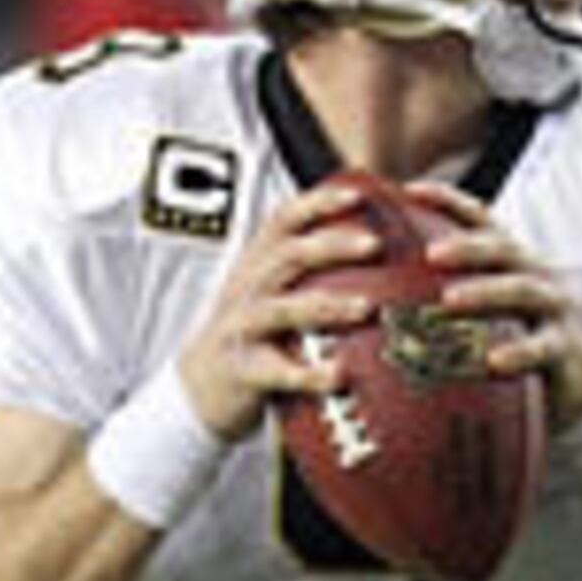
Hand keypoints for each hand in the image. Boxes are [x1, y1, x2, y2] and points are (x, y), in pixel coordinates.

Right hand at [177, 180, 389, 439]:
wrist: (200, 386)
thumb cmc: (256, 332)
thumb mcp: (273, 291)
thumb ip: (310, 269)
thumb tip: (381, 243)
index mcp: (257, 264)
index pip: (284, 221)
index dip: (319, 203)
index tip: (359, 194)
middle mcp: (247, 289)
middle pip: (287, 256)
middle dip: (331, 245)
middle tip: (376, 244)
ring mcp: (241, 328)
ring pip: (283, 310)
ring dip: (327, 306)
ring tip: (367, 307)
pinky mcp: (241, 370)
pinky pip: (276, 371)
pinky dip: (308, 374)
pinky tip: (340, 375)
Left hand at [402, 179, 581, 429]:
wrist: (580, 378)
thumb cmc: (516, 335)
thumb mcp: (488, 306)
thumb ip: (448, 291)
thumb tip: (376, 287)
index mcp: (510, 258)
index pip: (480, 219)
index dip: (448, 200)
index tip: (409, 190)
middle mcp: (534, 273)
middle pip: (501, 250)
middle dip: (466, 248)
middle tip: (429, 254)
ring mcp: (552, 308)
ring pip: (522, 291)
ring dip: (485, 293)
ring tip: (449, 301)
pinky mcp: (563, 348)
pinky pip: (541, 347)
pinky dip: (518, 352)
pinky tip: (493, 362)